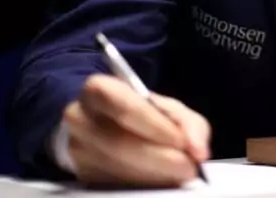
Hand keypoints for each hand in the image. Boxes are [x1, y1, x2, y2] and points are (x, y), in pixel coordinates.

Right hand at [62, 74, 210, 186]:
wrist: (105, 123)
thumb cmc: (142, 112)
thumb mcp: (167, 107)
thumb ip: (187, 124)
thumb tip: (198, 151)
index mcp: (98, 89)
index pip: (126, 108)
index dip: (156, 127)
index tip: (183, 142)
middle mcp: (80, 119)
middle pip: (120, 144)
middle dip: (161, 159)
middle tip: (189, 166)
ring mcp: (77, 151)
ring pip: (117, 169)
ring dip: (155, 175)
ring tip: (179, 173)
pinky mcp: (83, 175)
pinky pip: (116, 184)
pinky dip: (144, 185)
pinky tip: (160, 180)